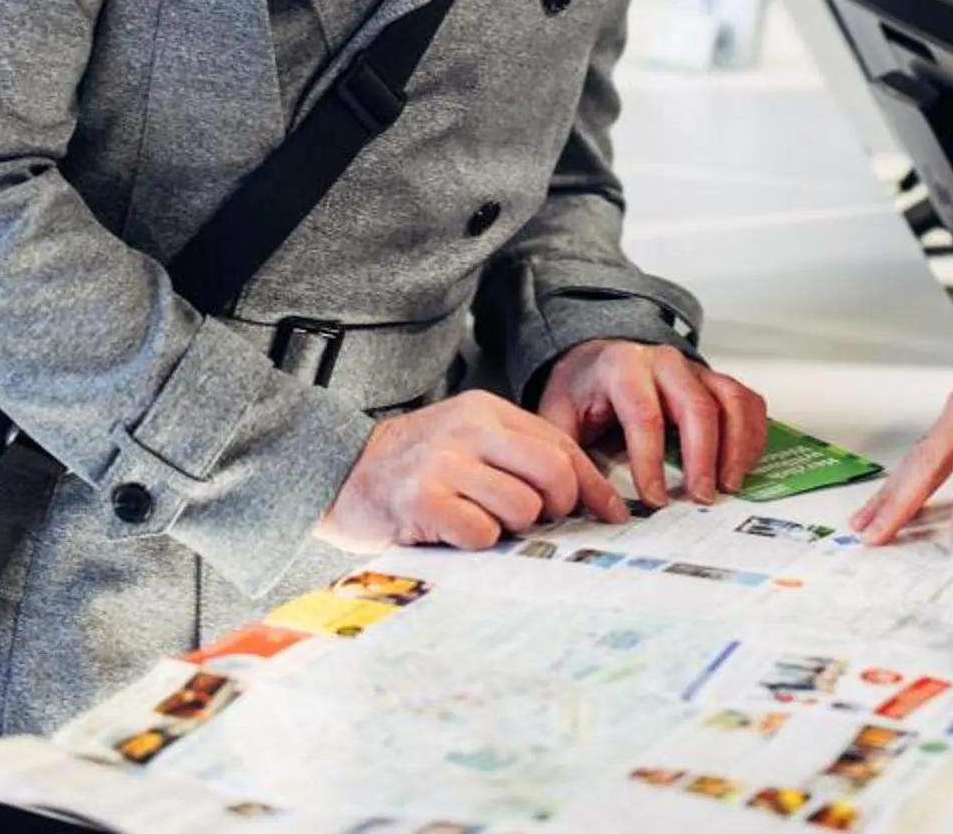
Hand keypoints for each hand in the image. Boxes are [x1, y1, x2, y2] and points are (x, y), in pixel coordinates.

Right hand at [318, 390, 627, 552]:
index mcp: (486, 411)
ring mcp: (443, 463)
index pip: (562, 446)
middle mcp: (468, 430)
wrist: (340, 472)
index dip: (593, 487)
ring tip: (483, 521)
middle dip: (558, 507)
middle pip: (553, 473)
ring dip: (512, 527)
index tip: (612, 515)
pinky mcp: (422, 500)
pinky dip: (479, 541)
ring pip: (522, 507)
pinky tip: (457, 532)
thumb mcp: (468, 440)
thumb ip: (518, 455)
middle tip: (539, 520)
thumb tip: (587, 497)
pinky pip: (481, 532)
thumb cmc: (415, 466)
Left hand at [539, 340, 767, 505]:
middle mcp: (663, 362)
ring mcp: (694, 369)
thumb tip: (578, 500)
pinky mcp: (714, 380)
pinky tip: (742, 466)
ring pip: (729, 401)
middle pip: (696, 406)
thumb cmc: (583, 389)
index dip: (651, 460)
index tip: (654, 499)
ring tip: (728, 485)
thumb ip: (567, 454)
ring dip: (736, 447)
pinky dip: (752, 434)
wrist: (597, 357)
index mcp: (622, 368)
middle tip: (701, 497)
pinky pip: (746, 401)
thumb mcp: (558, 415)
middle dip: (702, 457)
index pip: (643, 414)